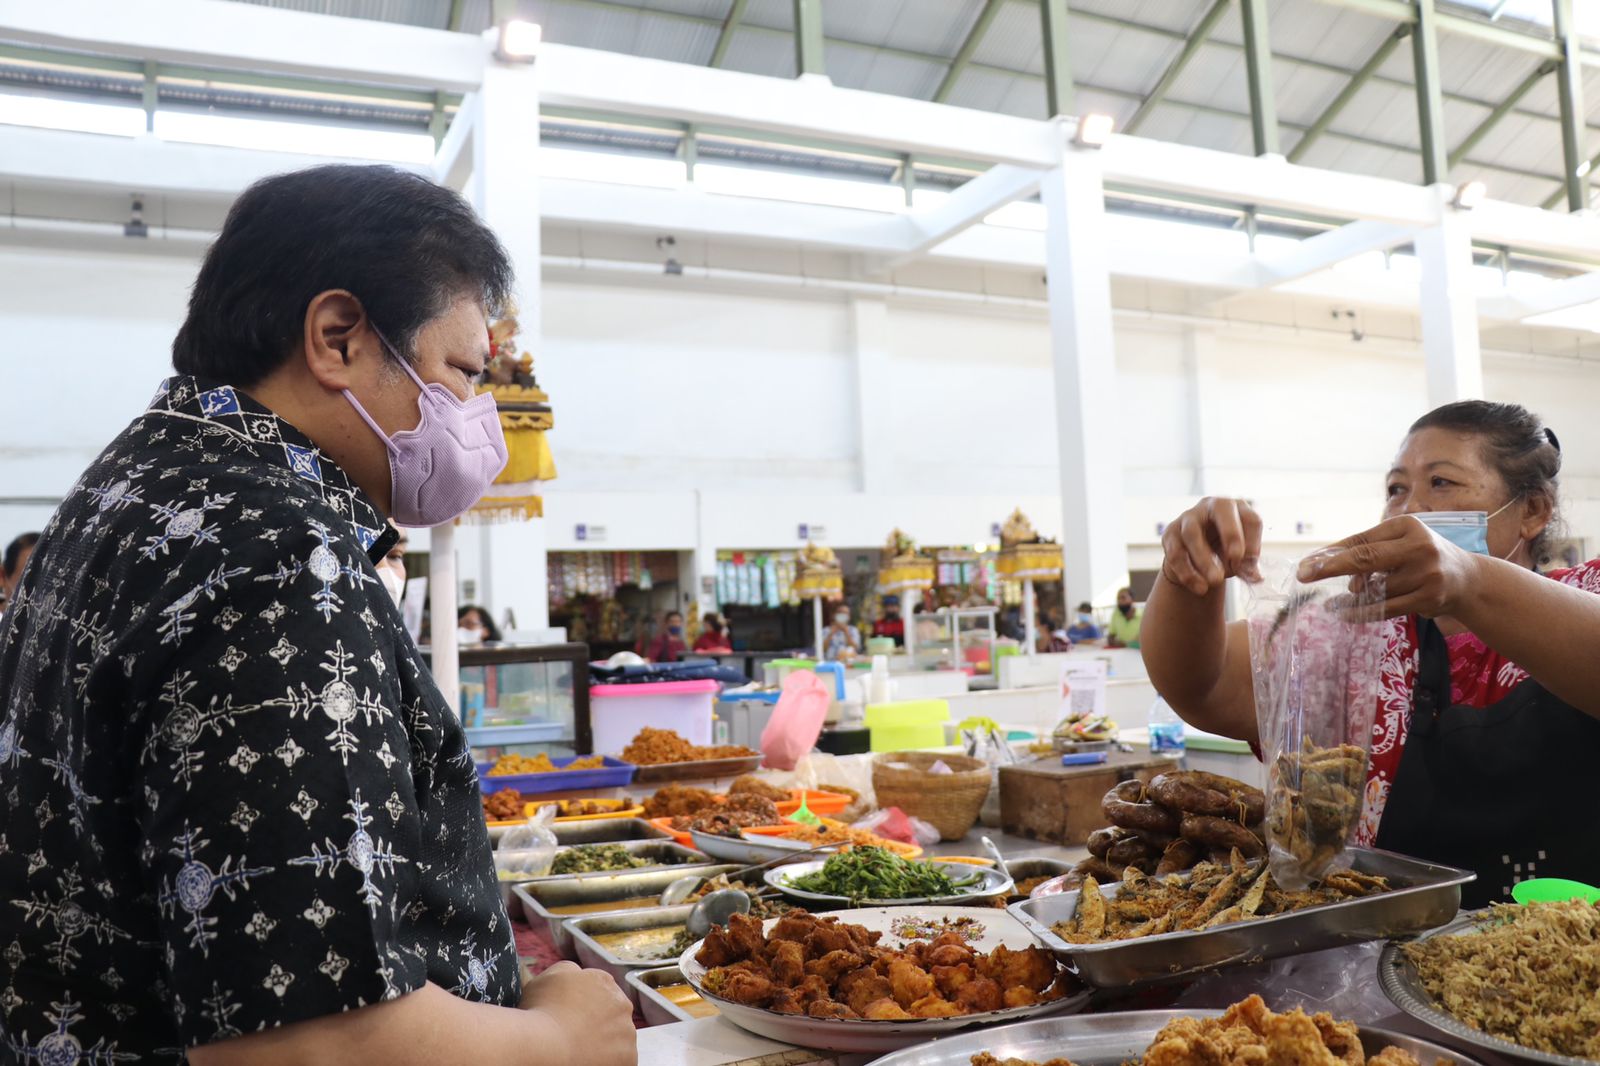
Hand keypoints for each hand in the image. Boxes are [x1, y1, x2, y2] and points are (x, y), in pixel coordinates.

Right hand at [519, 961, 636, 1065]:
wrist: (546, 1046)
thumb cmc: (542, 1012)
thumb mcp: (548, 977)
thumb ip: (569, 970)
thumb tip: (576, 973)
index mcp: (603, 981)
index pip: (599, 990)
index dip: (583, 1004)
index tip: (571, 1016)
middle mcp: (621, 1004)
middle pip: (612, 1013)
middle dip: (597, 1021)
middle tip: (576, 1034)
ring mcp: (627, 1033)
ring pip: (618, 1037)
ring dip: (605, 1042)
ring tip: (580, 1050)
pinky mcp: (628, 1058)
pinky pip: (620, 1059)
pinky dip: (607, 1060)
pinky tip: (587, 1060)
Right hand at [1160, 497, 1262, 596]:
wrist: (1194, 559)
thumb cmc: (1223, 552)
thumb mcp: (1239, 559)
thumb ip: (1247, 567)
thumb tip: (1256, 577)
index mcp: (1236, 509)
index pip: (1250, 518)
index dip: (1252, 540)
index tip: (1251, 562)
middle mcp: (1211, 506)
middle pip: (1220, 508)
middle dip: (1230, 533)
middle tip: (1236, 558)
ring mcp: (1188, 517)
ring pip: (1192, 533)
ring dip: (1204, 559)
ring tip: (1215, 581)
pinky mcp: (1170, 533)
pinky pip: (1176, 552)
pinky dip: (1188, 572)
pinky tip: (1200, 587)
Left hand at [1298, 515, 1479, 619]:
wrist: (1467, 579)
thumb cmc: (1421, 556)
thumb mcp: (1399, 543)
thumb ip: (1368, 551)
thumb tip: (1329, 565)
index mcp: (1408, 526)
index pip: (1361, 539)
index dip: (1331, 552)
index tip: (1305, 563)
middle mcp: (1419, 547)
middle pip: (1366, 558)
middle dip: (1331, 567)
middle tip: (1303, 574)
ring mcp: (1426, 574)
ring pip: (1375, 588)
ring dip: (1352, 597)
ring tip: (1336, 602)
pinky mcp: (1429, 598)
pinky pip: (1385, 608)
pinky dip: (1361, 612)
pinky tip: (1344, 613)